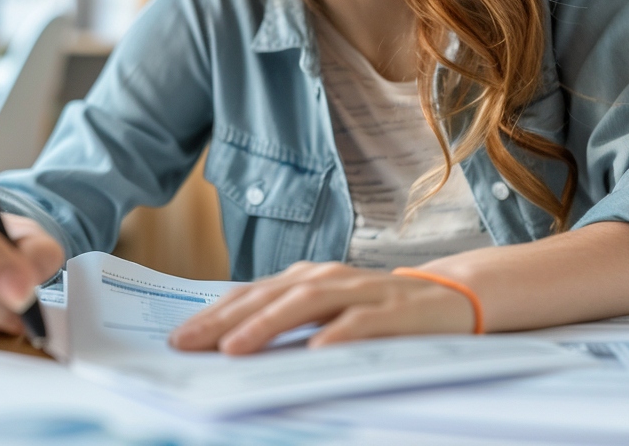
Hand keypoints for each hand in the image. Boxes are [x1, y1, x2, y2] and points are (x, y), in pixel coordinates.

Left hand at [168, 261, 475, 354]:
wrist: (449, 297)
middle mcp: (327, 277)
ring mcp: (360, 291)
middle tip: (191, 344)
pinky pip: (361, 323)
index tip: (180, 337)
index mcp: (305, 278)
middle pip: (269, 296)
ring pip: (306, 303)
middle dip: (225, 321)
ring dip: (267, 324)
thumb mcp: (325, 309)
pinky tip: (314, 350)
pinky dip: (336, 334)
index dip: (213, 315)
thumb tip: (229, 340)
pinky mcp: (394, 312)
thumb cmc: (375, 309)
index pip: (251, 295)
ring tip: (235, 348)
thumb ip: (285, 317)